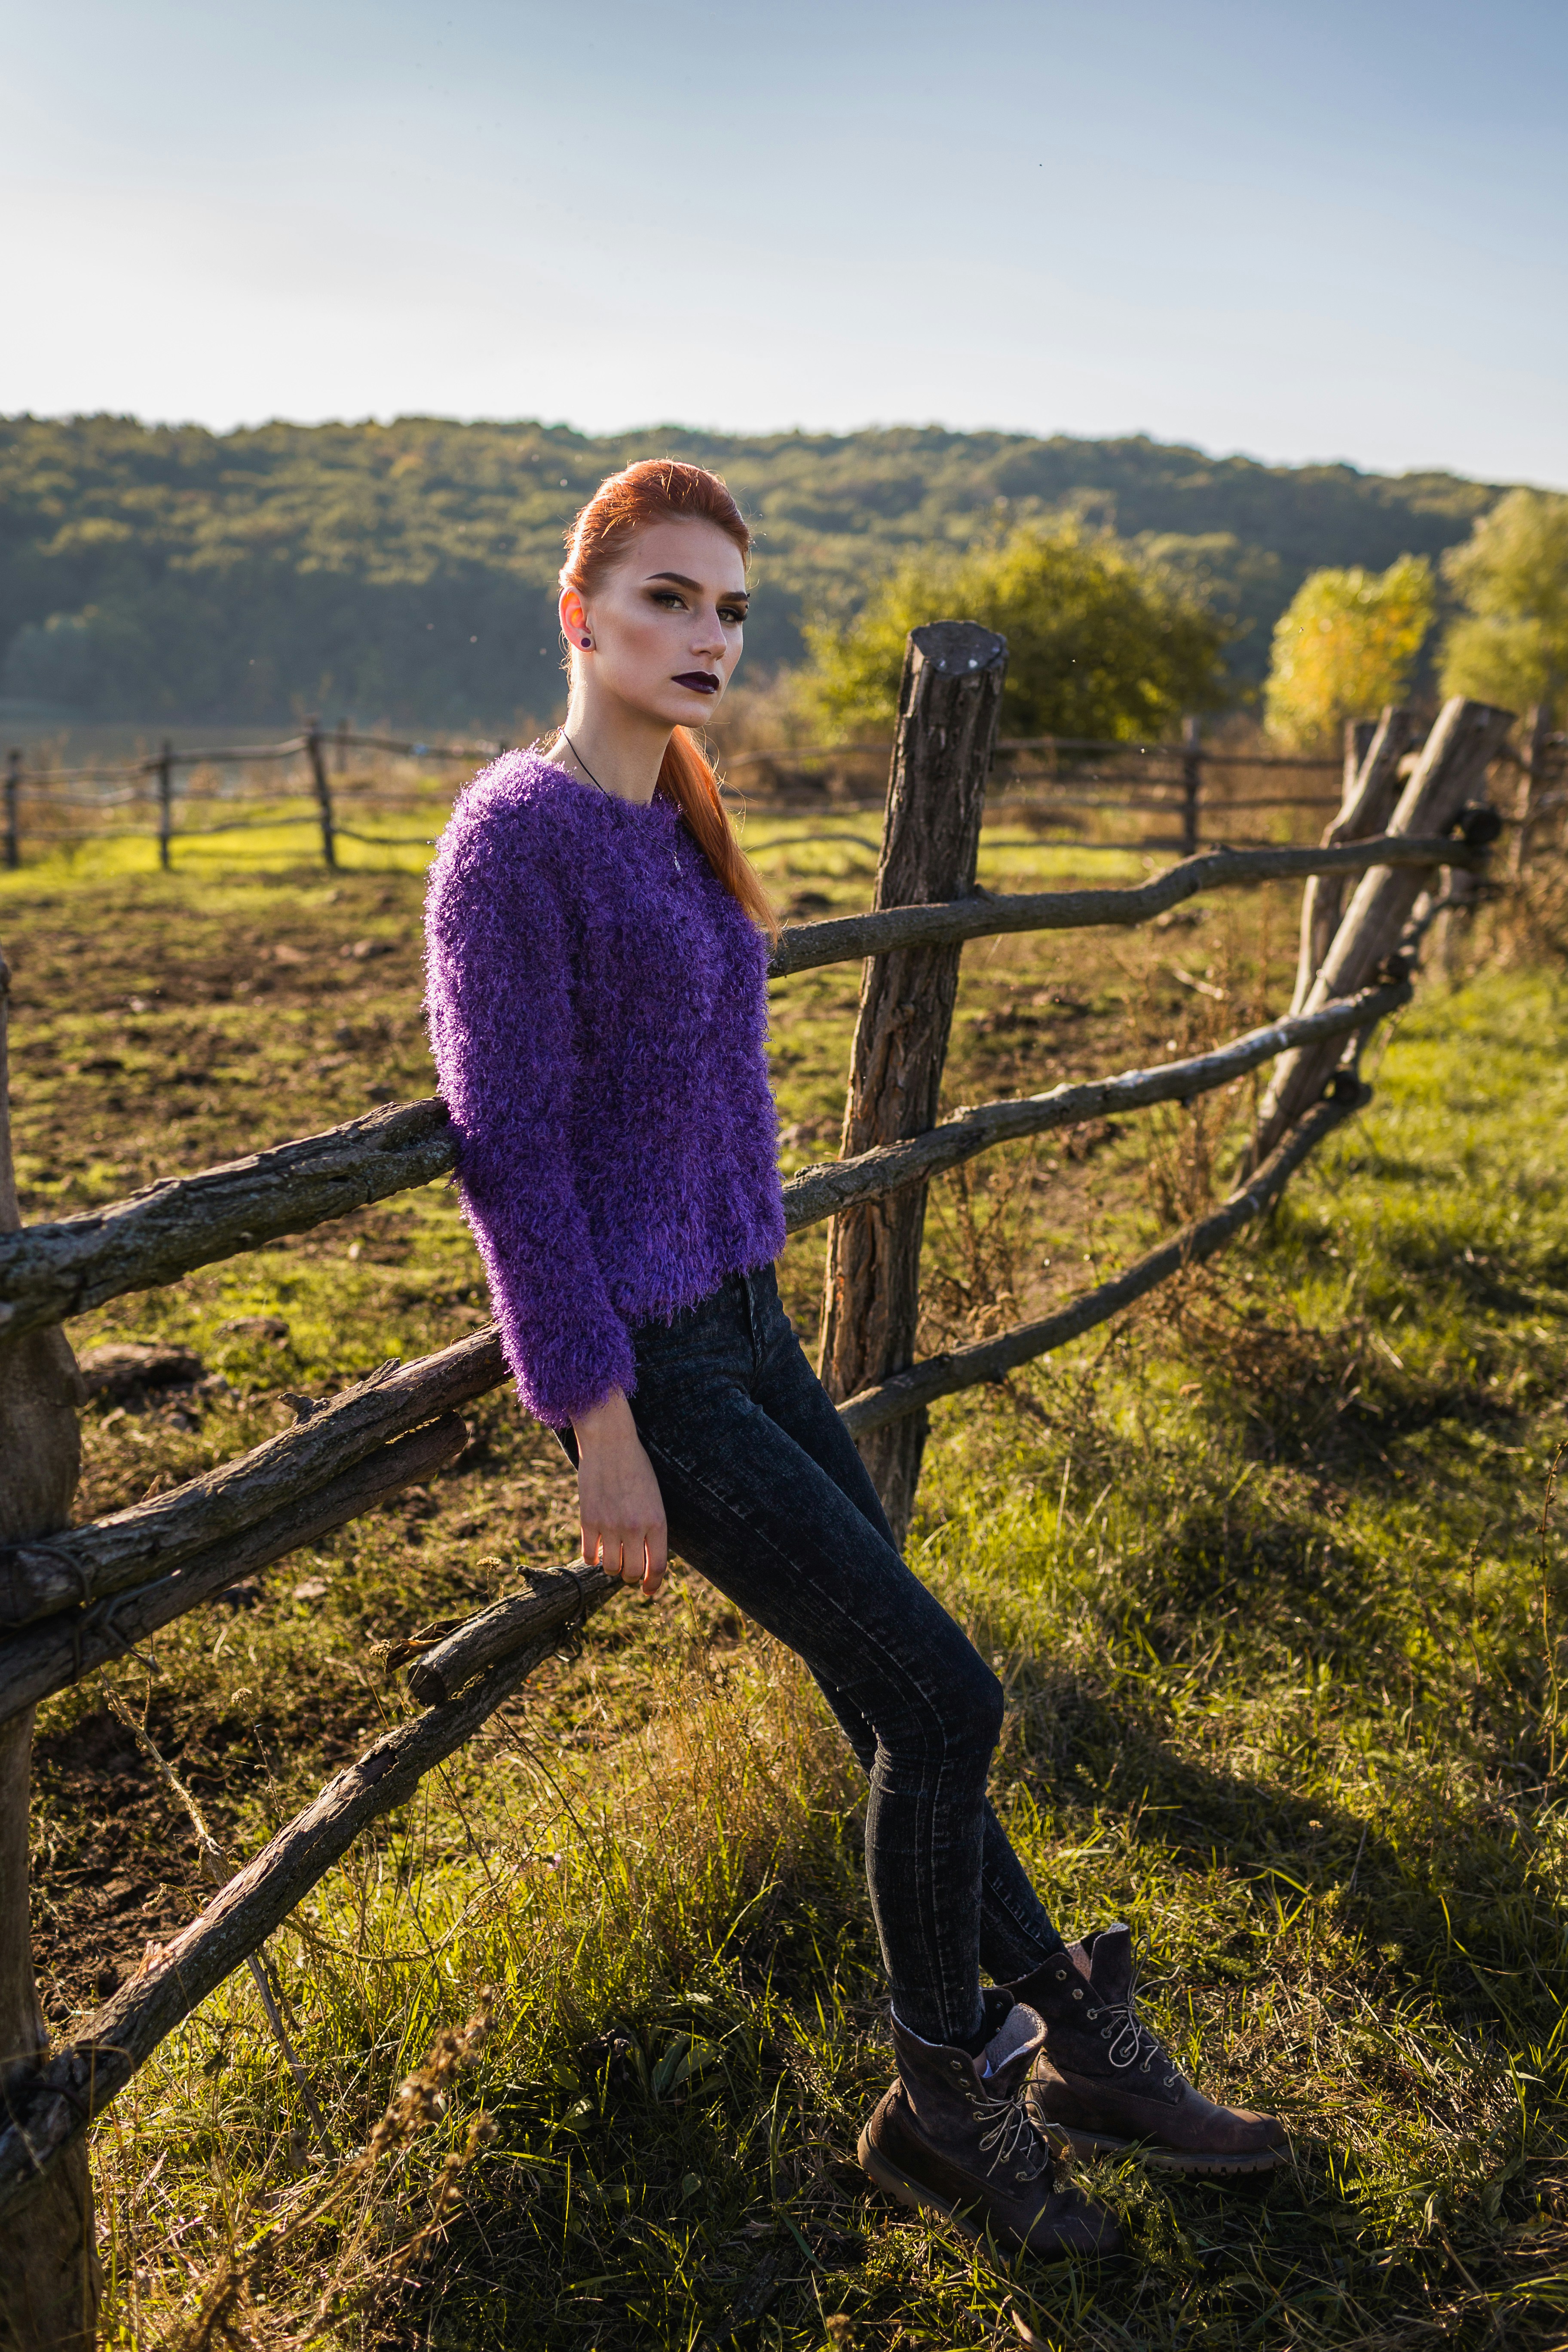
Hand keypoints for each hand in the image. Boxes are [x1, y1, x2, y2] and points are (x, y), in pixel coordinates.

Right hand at [571, 1389, 667, 1597]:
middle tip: (629, 1570)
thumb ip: (651, 1528)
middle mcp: (634, 1527)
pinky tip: (596, 1550)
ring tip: (612, 1556)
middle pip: (632, 1572)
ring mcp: (610, 1525)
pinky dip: (593, 1557)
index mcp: (657, 1521)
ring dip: (612, 1567)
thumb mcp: (654, 1498)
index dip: (653, 1584)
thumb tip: (645, 1559)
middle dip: (631, 1577)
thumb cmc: (636, 1468)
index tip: (648, 1591)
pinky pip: (589, 1555)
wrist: (610, 1442)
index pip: (658, 1566)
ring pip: (610, 1567)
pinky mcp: (588, 1520)